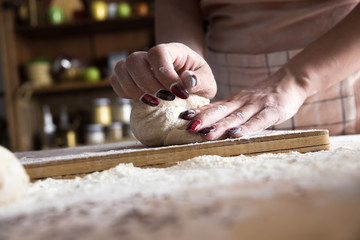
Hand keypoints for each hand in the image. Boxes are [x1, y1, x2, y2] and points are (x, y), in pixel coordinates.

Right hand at [110, 42, 216, 105]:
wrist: (187, 85)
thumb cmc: (198, 81)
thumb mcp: (207, 81)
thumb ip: (201, 81)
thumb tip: (188, 82)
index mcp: (171, 50)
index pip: (158, 53)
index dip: (164, 73)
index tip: (178, 93)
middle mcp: (149, 55)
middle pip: (134, 60)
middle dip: (148, 83)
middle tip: (165, 99)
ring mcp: (136, 66)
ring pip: (121, 69)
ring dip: (135, 90)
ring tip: (154, 103)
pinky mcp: (128, 78)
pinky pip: (116, 82)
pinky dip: (125, 93)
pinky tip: (142, 101)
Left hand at [181, 67, 308, 139]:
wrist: (291, 81)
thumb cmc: (264, 96)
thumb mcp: (242, 101)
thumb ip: (226, 110)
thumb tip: (202, 119)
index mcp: (234, 100)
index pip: (214, 106)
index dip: (198, 112)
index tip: (182, 117)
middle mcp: (243, 101)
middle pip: (221, 111)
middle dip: (204, 119)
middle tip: (188, 127)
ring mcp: (258, 105)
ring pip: (236, 116)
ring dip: (220, 126)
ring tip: (205, 133)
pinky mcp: (273, 111)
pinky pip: (259, 121)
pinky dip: (246, 128)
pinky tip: (235, 135)